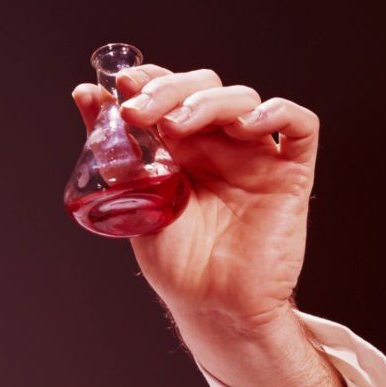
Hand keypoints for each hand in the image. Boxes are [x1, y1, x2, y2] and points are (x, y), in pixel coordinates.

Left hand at [73, 66, 344, 386]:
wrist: (212, 306)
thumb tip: (86, 95)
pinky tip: (247, 124)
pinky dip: (277, 112)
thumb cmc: (176, 262)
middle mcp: (217, 144)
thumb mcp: (135, 199)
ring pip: (243, 99)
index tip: (122, 86)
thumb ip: (118, 149)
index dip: (149, 80)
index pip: (169, 92)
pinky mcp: (289, 173)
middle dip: (169, 89)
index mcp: (180, 147)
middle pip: (204, 86)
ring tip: (177, 126)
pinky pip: (299, 126)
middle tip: (139, 110)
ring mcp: (254, 155)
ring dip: (208, 101)